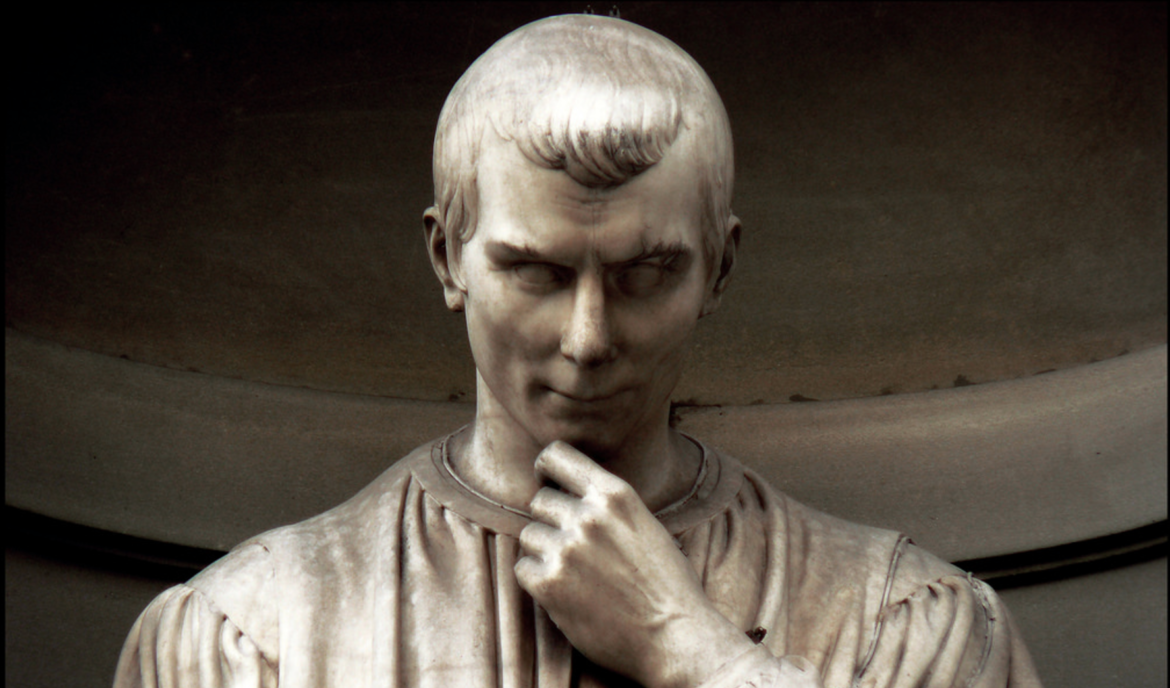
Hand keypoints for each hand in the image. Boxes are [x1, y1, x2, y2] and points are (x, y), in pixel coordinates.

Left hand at [514, 441, 754, 687]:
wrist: (674, 635)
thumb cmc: (668, 584)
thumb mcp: (646, 524)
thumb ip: (609, 506)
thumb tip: (571, 494)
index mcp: (614, 494)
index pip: (555, 455)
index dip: (545, 468)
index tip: (547, 482)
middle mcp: (587, 516)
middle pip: (540, 501)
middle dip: (551, 521)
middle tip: (573, 547)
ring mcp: (567, 549)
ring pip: (529, 535)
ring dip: (544, 551)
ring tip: (573, 573)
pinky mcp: (550, 584)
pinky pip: (522, 568)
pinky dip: (536, 580)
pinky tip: (563, 590)